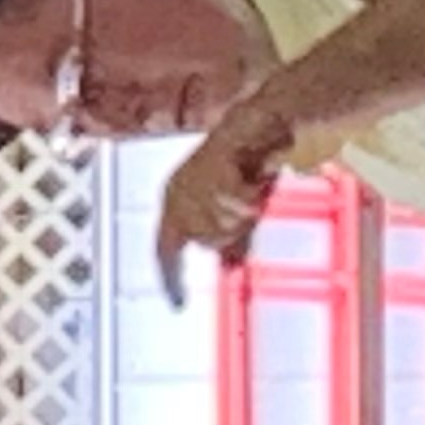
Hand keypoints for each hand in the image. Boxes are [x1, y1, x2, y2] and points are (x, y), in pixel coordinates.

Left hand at [154, 97, 297, 301]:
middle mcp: (176, 193)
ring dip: (243, 214)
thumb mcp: (229, 204)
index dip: (171, 277)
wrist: (260, 119)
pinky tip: (257, 183)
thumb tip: (229, 264)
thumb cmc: (246, 159)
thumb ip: (224, 232)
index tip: (178, 305)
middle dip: (230, 233)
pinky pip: (235, 204)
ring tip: (254, 191)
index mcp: (173, 201)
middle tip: (249, 214)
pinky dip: (251, 197)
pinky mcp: (213, 168)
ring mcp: (193, 181)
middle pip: (203, 239)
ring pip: (222, 225)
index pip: (164, 249)